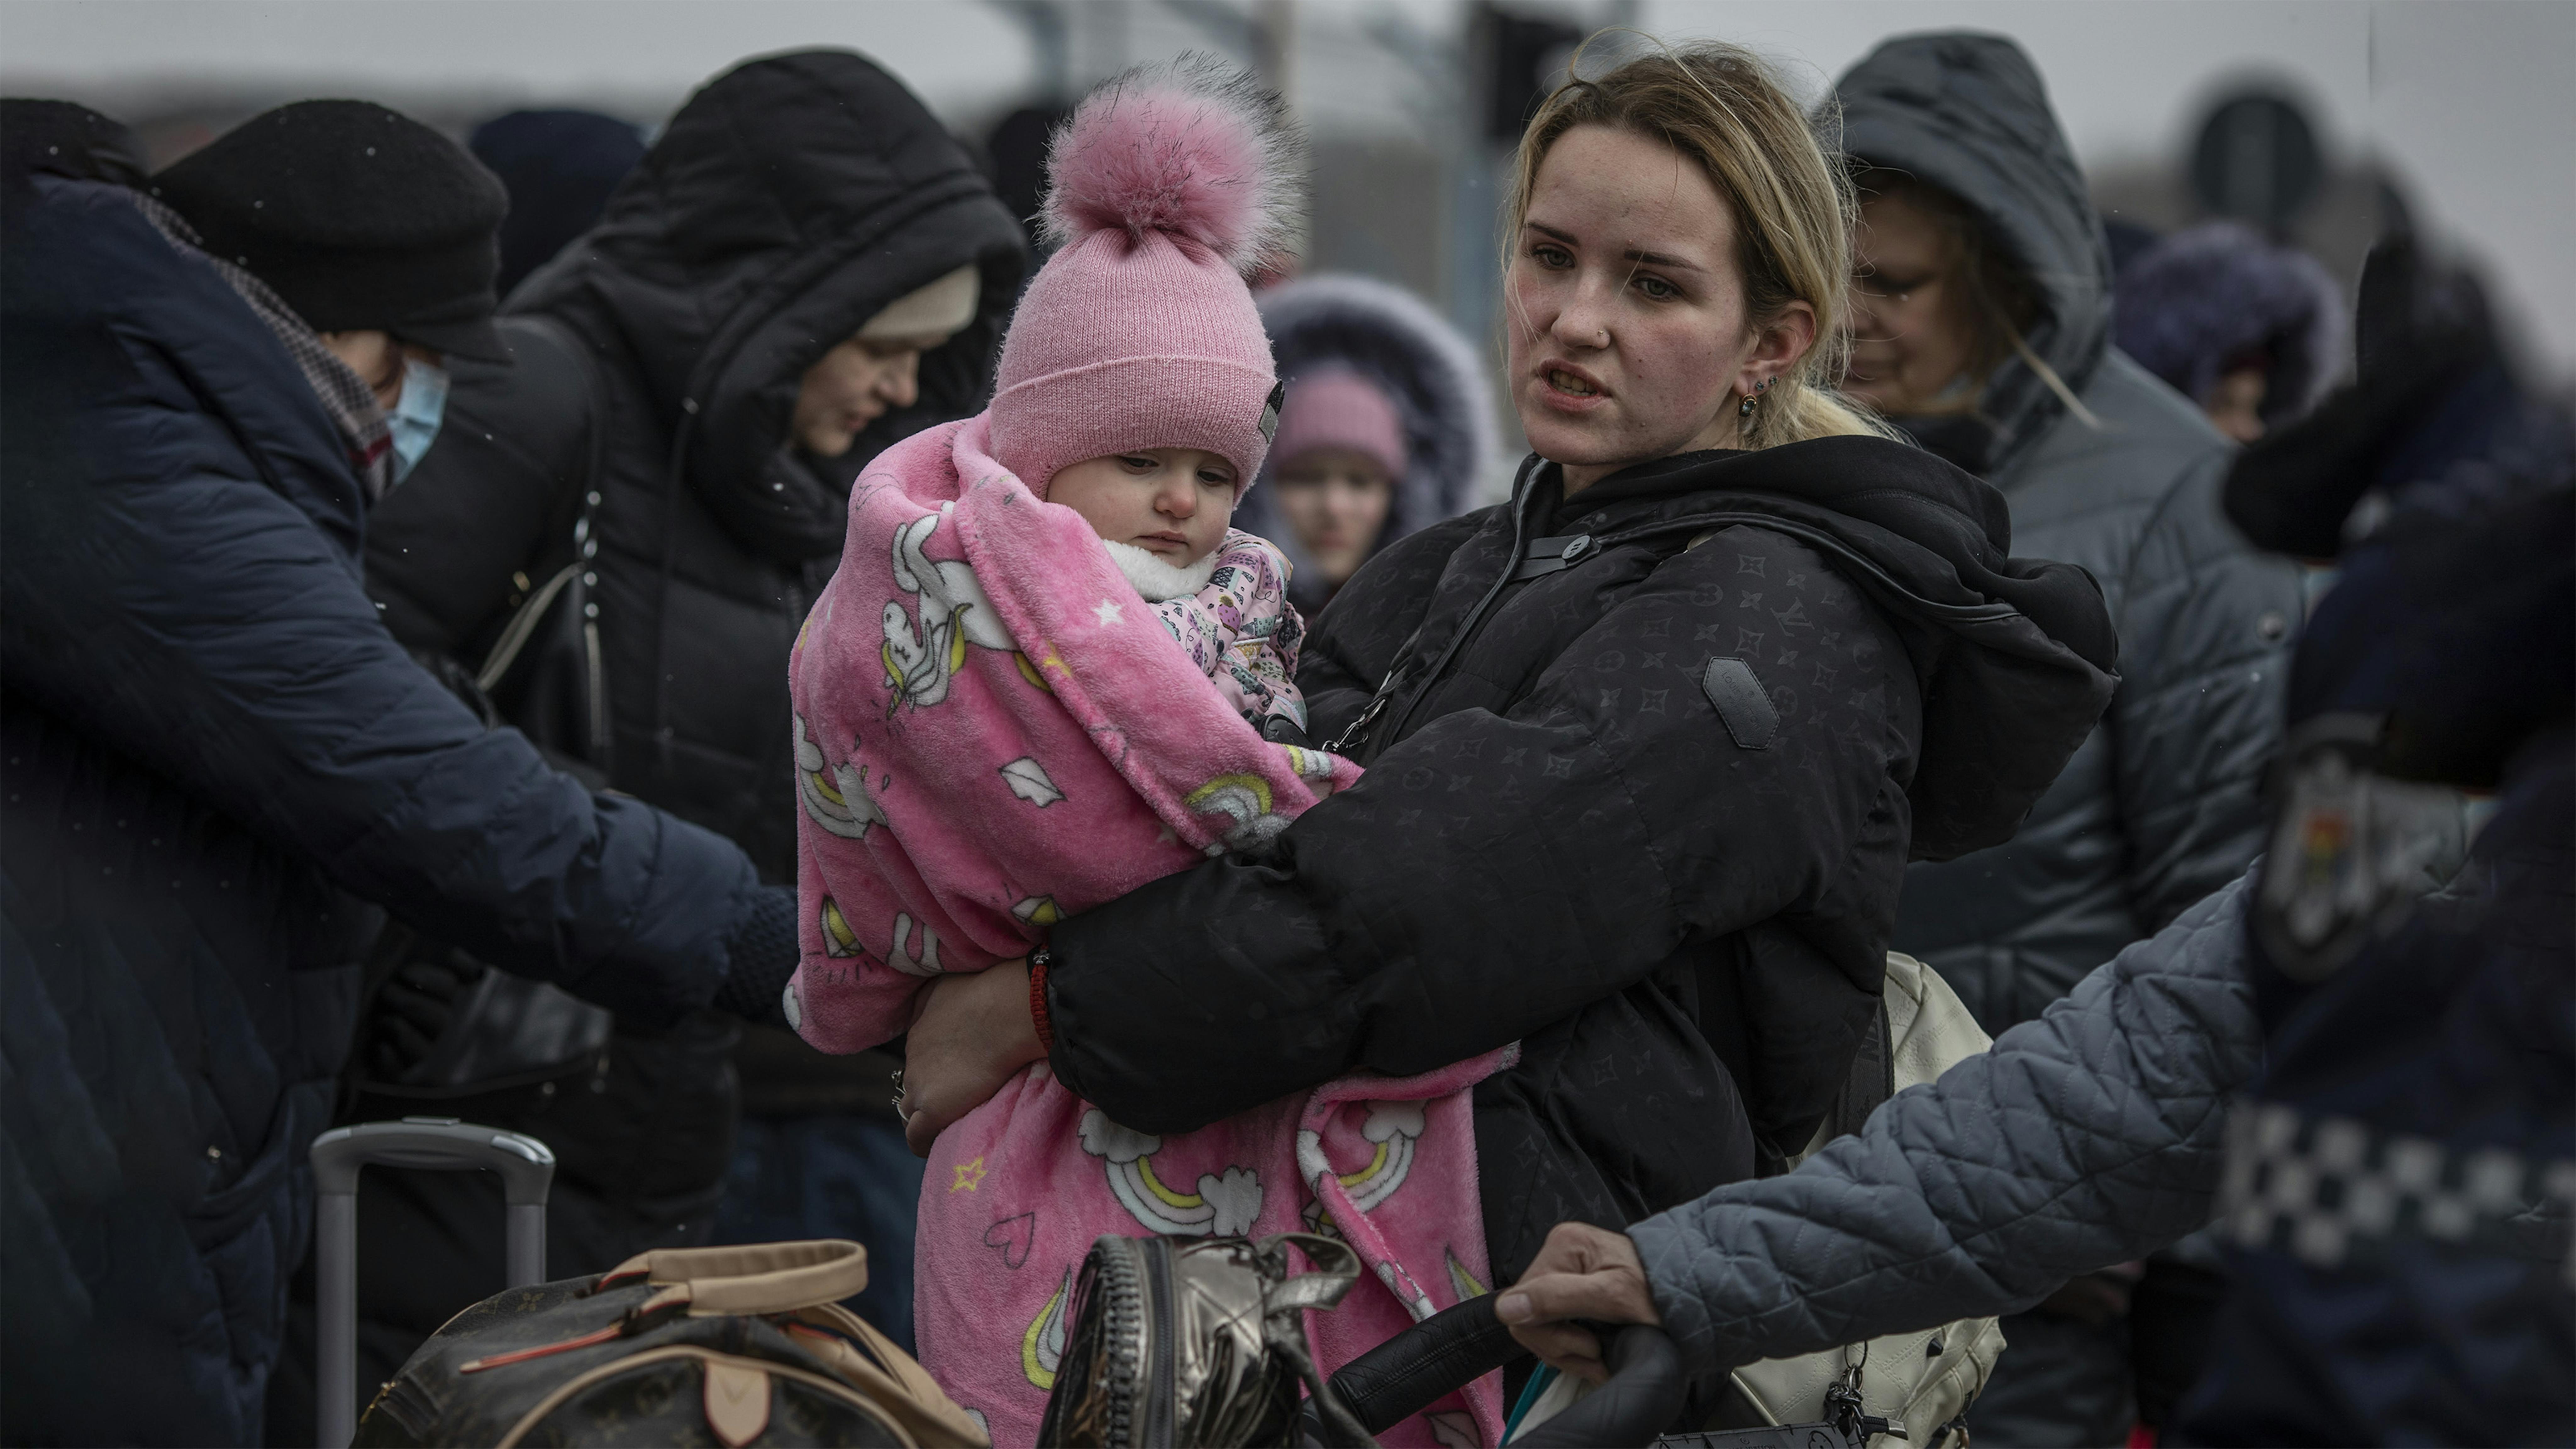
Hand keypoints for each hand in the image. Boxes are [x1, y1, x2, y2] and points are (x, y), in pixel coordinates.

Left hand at [898, 958, 1044, 1156]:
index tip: (956, 1070)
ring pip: (910, 1111)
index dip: (937, 1067)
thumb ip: (935, 1001)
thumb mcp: (949, 984)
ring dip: (927, 1116)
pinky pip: (916, 1138)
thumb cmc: (989, 991)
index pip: (919, 1057)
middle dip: (931, 1091)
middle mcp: (912, 1058)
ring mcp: (919, 1086)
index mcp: (918, 1030)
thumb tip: (938, 1012)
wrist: (1007, 1012)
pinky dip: (924, 1143)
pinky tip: (941, 1142)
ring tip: (954, 1120)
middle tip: (961, 1095)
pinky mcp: (932, 1110)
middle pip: (913, 1084)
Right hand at [1493, 1221, 1661, 1383]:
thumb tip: (1505, 1308)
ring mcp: (1566, 1273)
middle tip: (1598, 1355)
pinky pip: (1556, 1329)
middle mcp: (1559, 1253)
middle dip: (1563, 1348)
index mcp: (1563, 1245)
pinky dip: (1576, 1350)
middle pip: (1530, 1318)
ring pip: (1541, 1329)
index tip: (1589, 1347)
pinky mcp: (1574, 1292)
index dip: (1551, 1336)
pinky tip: (1599, 1353)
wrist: (1696, 1296)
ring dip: (1572, 1354)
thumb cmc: (1662, 1294)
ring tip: (1603, 1358)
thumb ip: (1557, 1299)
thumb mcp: (1613, 1297)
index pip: (1523, 1303)